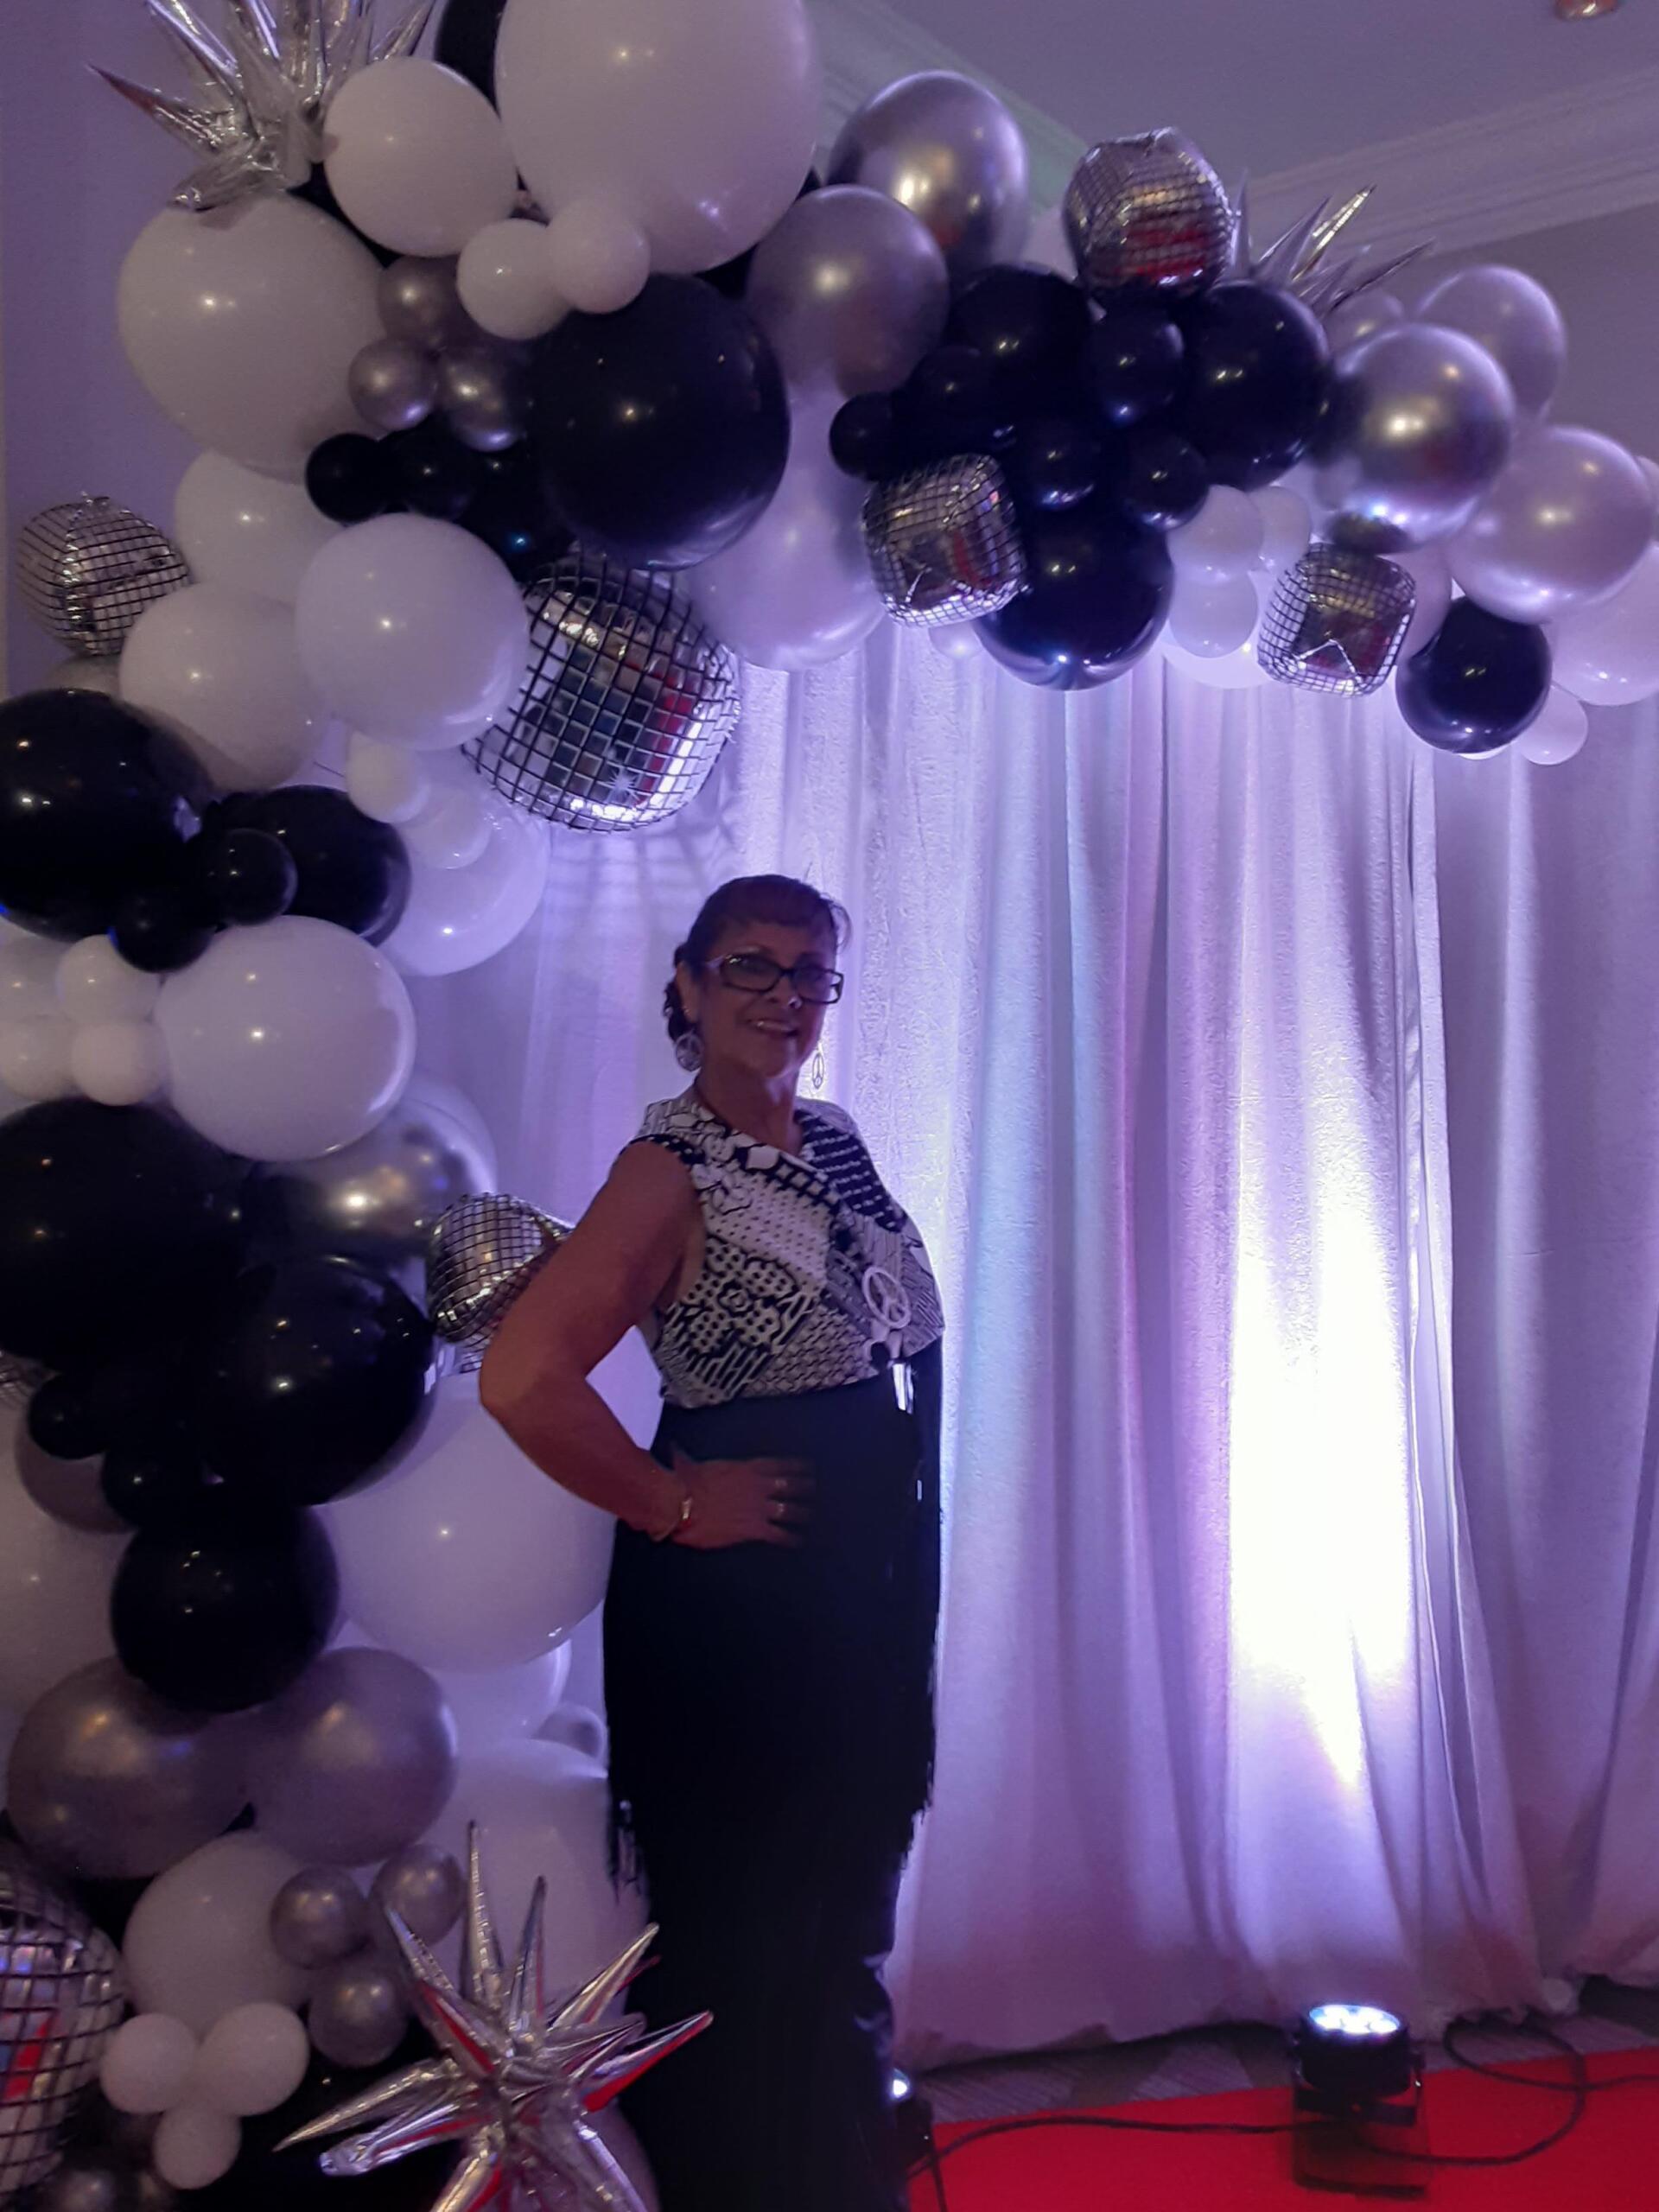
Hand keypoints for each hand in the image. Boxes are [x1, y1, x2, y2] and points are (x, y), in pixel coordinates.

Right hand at [669, 1451, 813, 1548]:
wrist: (682, 1505)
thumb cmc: (684, 1483)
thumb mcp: (686, 1463)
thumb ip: (684, 1455)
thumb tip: (673, 1448)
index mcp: (745, 1468)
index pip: (778, 1465)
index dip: (796, 1466)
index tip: (807, 1467)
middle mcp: (757, 1486)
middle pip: (790, 1485)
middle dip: (805, 1488)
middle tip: (816, 1489)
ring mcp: (758, 1507)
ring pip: (790, 1509)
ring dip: (803, 1513)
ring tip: (811, 1515)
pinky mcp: (753, 1528)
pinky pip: (779, 1534)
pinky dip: (790, 1538)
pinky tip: (798, 1541)